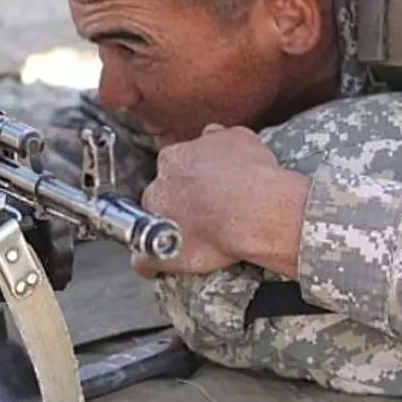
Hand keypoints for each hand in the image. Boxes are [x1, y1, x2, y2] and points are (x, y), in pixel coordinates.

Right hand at [133, 124, 285, 278]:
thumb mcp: (172, 261)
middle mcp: (172, 162)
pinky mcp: (233, 137)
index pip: (156, 199)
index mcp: (155, 190)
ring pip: (203, 154)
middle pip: (176, 173)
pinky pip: (232, 142)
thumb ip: (146, 260)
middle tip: (212, 209)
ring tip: (234, 193)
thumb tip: (142, 263)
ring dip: (213, 168)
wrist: (258, 214)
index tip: (187, 223)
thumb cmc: (218, 236)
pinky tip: (249, 174)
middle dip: (189, 186)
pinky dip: (239, 154)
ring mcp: (203, 145)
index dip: (172, 212)